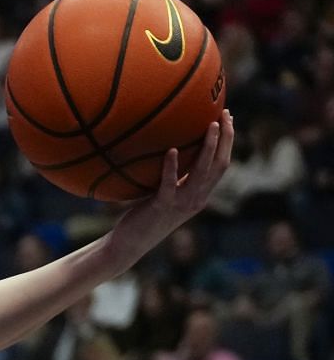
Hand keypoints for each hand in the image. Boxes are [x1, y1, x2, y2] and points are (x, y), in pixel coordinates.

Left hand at [104, 115, 234, 269]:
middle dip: (226, 138)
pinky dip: (171, 167)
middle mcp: (196, 199)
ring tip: (210, 126)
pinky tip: (171, 150)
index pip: (222, 165)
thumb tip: (172, 148)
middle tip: (225, 114)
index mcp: (200, 195)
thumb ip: (174, 177)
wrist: (130, 244)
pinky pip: (169, 184)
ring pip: (201, 172)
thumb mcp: (165, 194)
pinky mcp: (162, 207)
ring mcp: (181, 204)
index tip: (228, 118)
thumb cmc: (144, 216)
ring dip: (208, 148)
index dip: (228, 141)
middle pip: (220, 165)